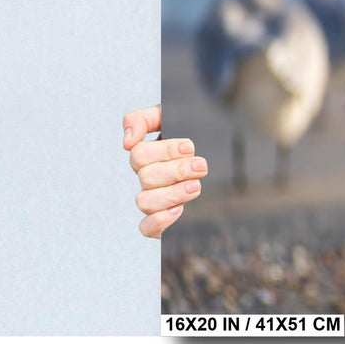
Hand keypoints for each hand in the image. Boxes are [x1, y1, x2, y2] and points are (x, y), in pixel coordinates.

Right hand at [123, 104, 207, 238]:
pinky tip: (179, 209)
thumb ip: (142, 119)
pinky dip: (159, 221)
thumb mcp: (167, 115)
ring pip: (145, 202)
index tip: (189, 147)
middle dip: (177, 171)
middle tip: (200, 166)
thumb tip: (127, 142)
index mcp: (145, 155)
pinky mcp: (162, 219)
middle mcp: (146, 178)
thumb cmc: (188, 130)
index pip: (139, 155)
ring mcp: (153, 198)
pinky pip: (146, 228)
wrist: (217, 144)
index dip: (165, 151)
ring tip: (196, 185)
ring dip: (172, 194)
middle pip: (146, 178)